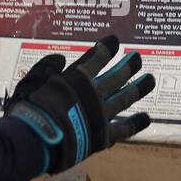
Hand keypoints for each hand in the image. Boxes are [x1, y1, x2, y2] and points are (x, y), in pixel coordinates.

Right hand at [4, 35, 154, 174]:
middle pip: (117, 75)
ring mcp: (102, 114)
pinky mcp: (104, 136)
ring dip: (139, 88)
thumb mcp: (32, 81)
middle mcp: (94, 93)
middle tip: (138, 58)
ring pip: (126, 97)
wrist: (37, 139)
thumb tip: (60, 59)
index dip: (107, 47)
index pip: (96, 57)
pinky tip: (146, 118)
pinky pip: (125, 128)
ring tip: (150, 80)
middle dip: (129, 65)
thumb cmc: (30, 109)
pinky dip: (136, 123)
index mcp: (78, 77)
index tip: (115, 41)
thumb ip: (47, 68)